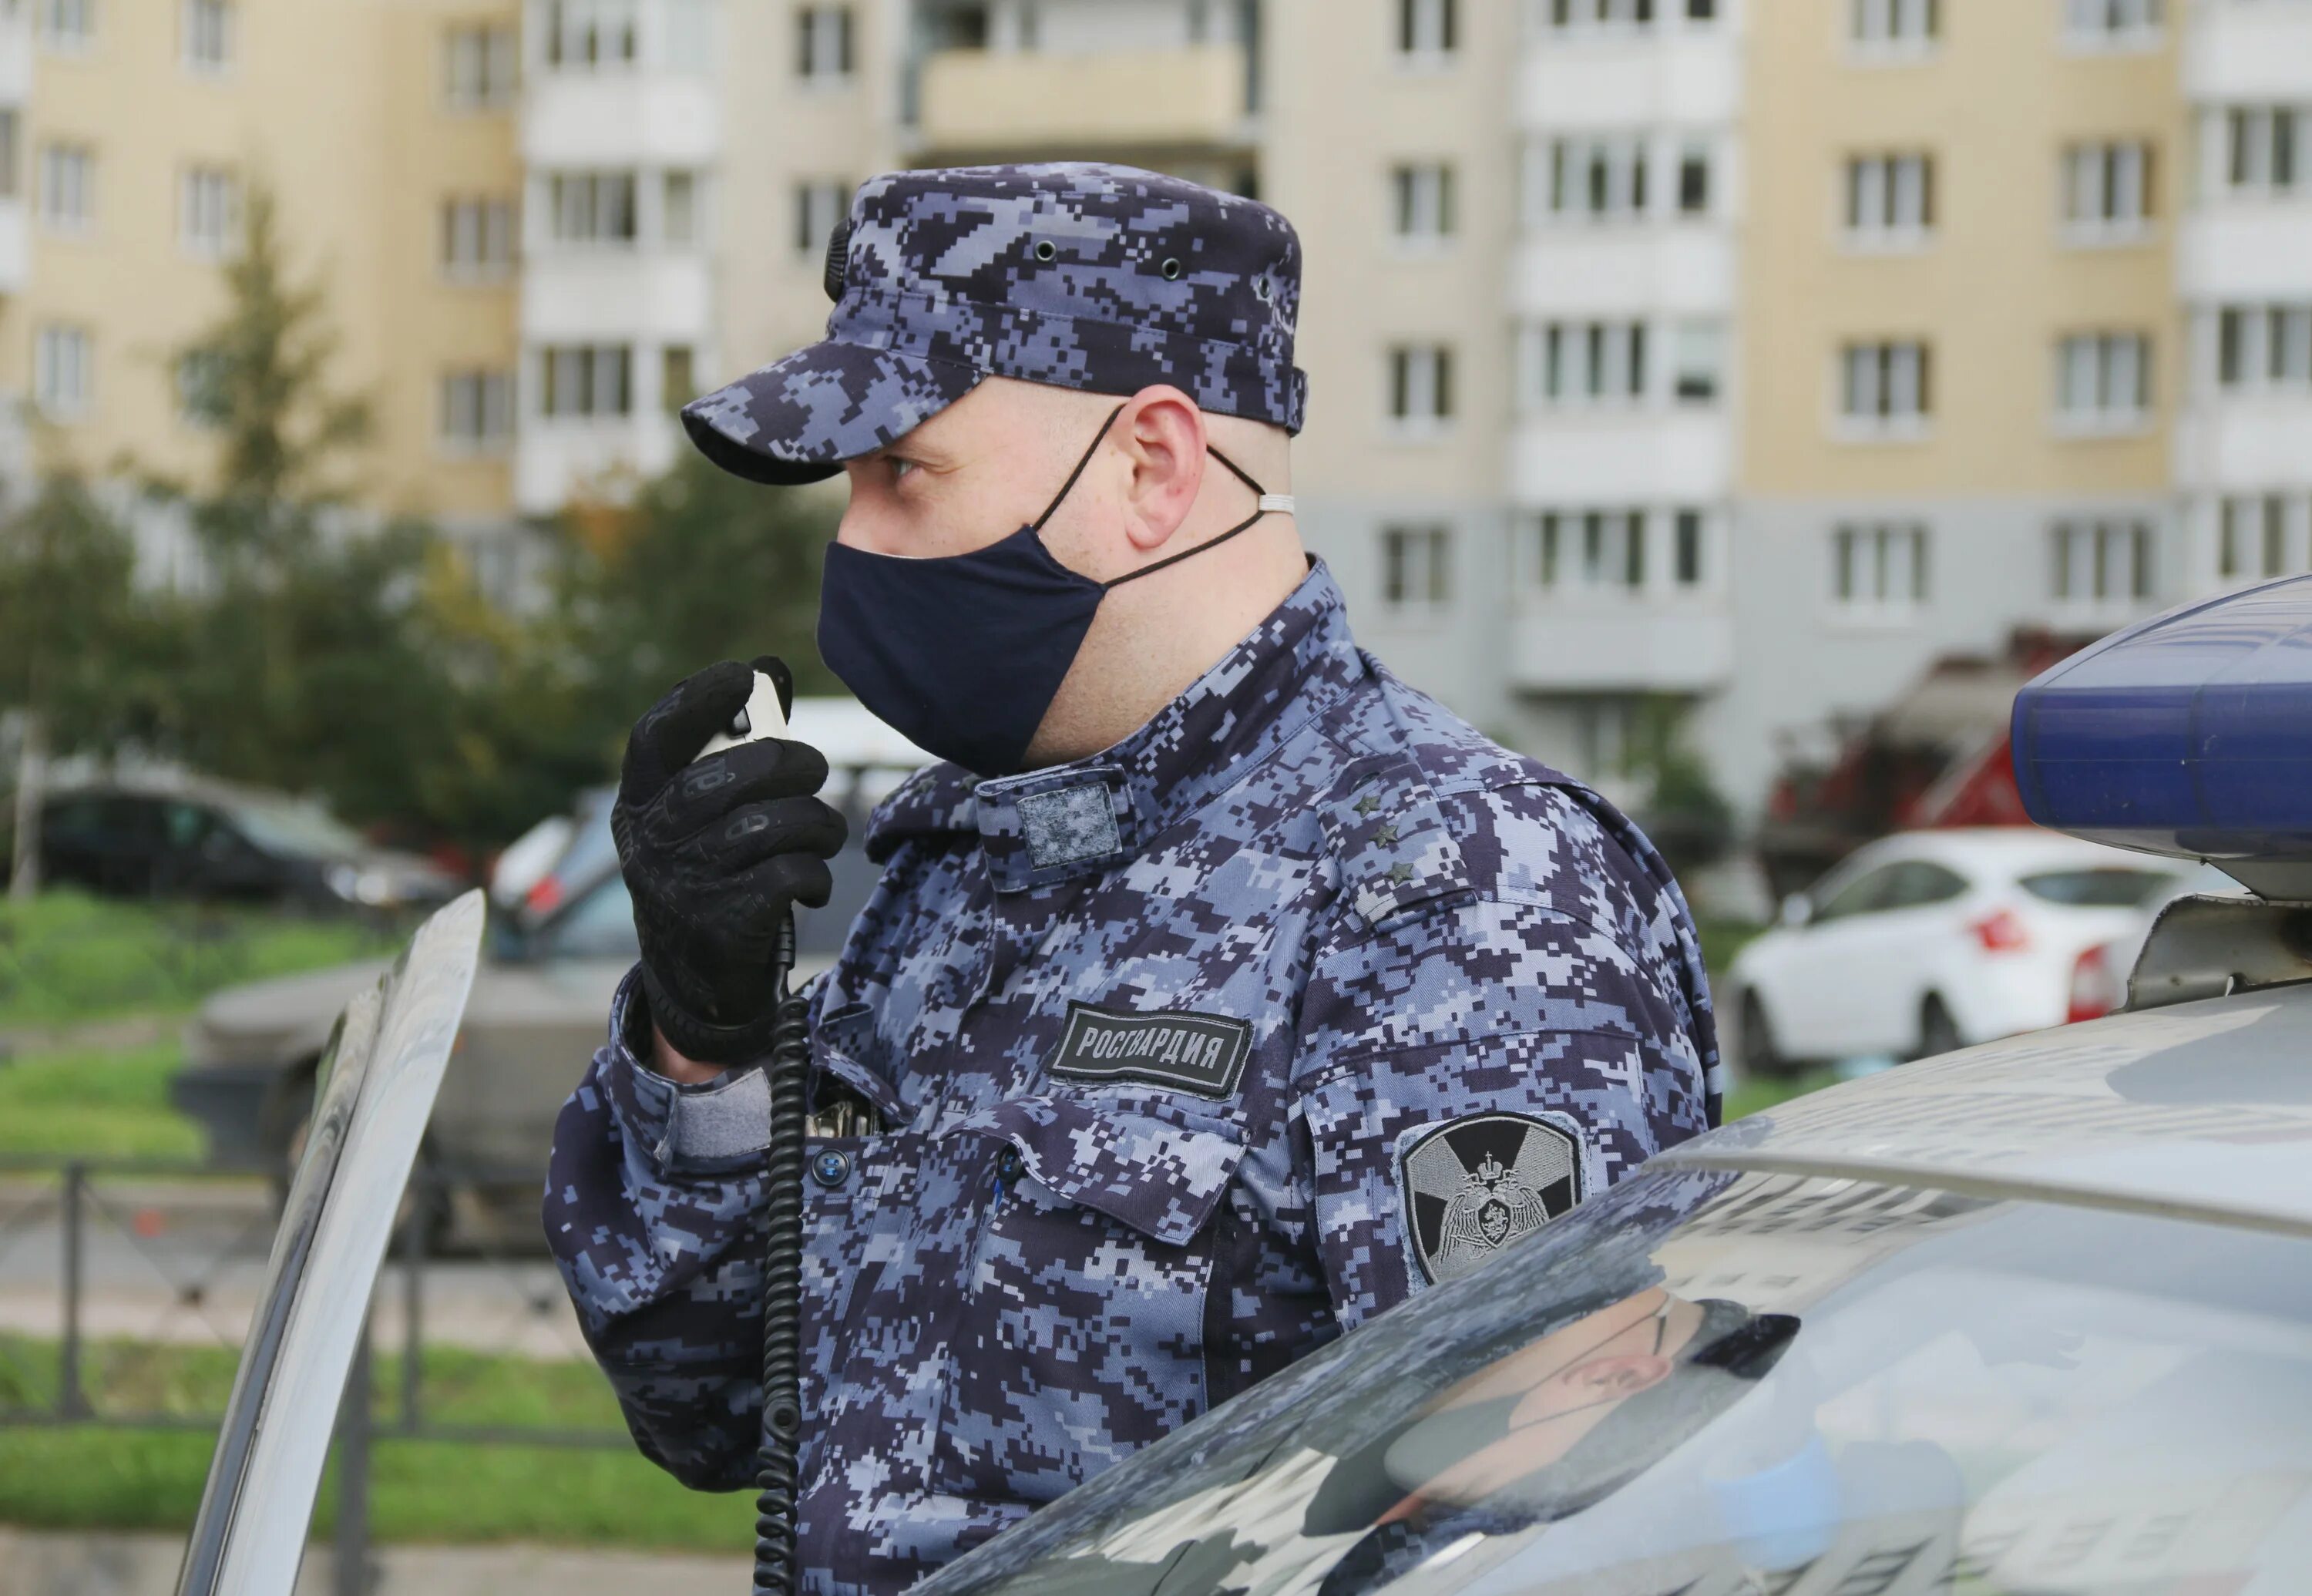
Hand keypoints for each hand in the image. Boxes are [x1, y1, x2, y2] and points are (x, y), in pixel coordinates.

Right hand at [613, 657, 846, 1064]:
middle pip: (732, 775)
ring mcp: (683, 884)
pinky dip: (816, 874)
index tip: (741, 676)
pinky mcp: (723, 923)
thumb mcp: (702, 815)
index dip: (697, 699)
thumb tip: (769, 670)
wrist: (696, 982)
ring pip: (773, 824)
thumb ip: (733, 746)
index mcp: (639, 803)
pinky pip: (791, 873)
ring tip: (823, 834)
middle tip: (813, 772)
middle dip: (792, 764)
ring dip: (818, 823)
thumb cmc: (710, 872)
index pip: (654, 738)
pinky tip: (811, 882)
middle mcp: (651, 840)